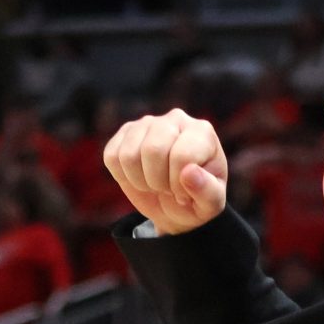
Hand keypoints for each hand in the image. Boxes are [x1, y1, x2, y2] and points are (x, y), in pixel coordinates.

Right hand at [103, 110, 229, 234]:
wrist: (176, 205)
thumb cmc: (197, 200)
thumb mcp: (211, 205)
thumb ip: (207, 192)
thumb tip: (189, 173)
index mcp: (202, 132)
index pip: (181, 156)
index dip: (178, 184)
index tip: (185, 195)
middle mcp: (176, 119)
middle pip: (153, 150)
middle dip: (158, 182)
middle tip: (168, 189)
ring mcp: (148, 123)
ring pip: (129, 154)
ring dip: (141, 181)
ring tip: (156, 184)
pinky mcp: (125, 133)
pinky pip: (112, 157)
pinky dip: (123, 177)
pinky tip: (140, 177)